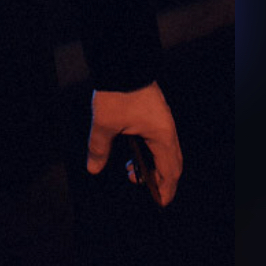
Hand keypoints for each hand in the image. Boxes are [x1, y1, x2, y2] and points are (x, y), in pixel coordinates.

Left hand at [86, 80, 182, 205]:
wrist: (123, 62)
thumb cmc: (118, 93)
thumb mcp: (105, 124)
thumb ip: (99, 148)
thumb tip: (94, 168)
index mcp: (162, 137)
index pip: (170, 171)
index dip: (165, 189)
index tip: (160, 202)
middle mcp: (168, 130)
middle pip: (172, 163)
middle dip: (159, 178)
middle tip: (143, 187)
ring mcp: (163, 120)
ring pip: (165, 151)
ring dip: (152, 163)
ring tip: (129, 169)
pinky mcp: (156, 113)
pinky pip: (158, 139)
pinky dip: (149, 150)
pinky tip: (132, 149)